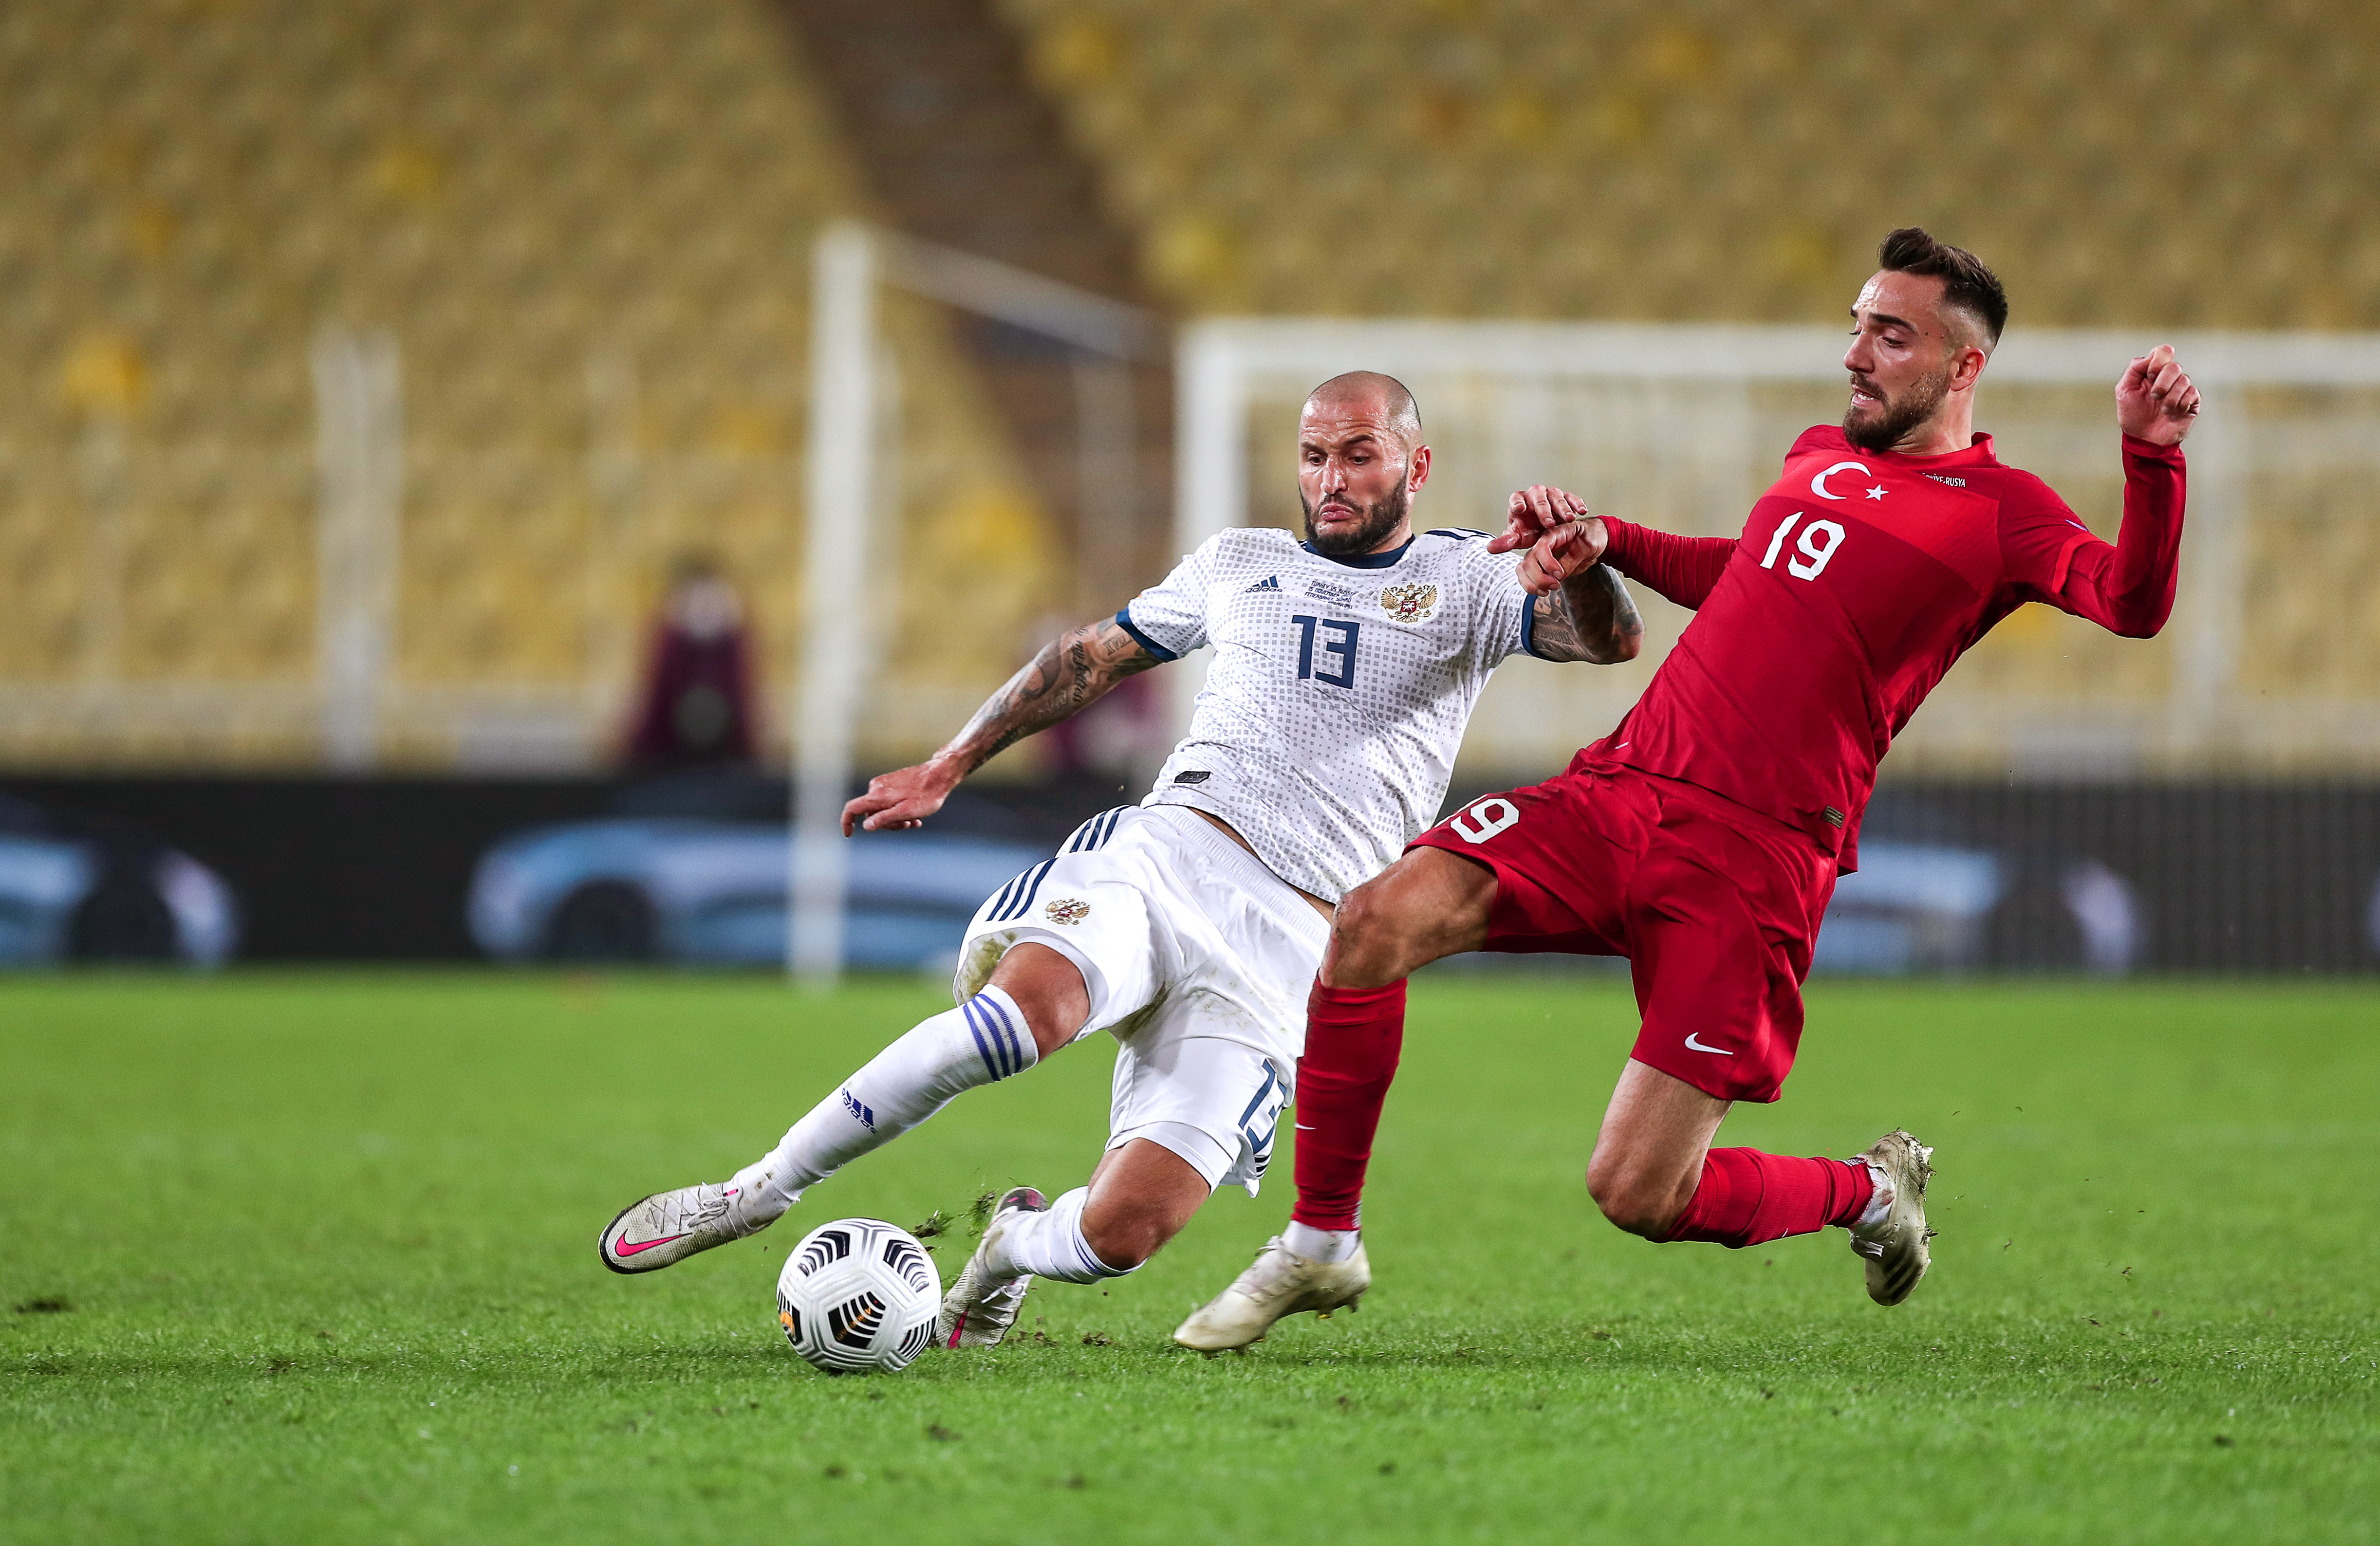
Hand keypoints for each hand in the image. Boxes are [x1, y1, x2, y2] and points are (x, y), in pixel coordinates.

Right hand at [841, 759, 959, 834]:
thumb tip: (866, 827)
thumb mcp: (905, 812)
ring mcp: (884, 784)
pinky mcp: (892, 783)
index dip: (846, 823)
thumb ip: (884, 819)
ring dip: (896, 819)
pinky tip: (915, 816)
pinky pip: (889, 802)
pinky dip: (899, 811)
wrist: (939, 775)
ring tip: (915, 821)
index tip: (849, 835)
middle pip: (871, 813)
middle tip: (907, 825)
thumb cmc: (925, 796)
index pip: (851, 809)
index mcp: (877, 796)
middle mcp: (876, 788)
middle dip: (886, 824)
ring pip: (882, 809)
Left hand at [1488, 483, 1590, 553]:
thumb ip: (1507, 542)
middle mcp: (1535, 494)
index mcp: (1519, 501)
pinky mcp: (1566, 496)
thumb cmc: (1529, 530)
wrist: (1548, 528)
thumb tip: (1490, 549)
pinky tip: (1581, 511)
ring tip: (1568, 519)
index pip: (1516, 498)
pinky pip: (1572, 497)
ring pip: (1556, 496)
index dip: (1518, 502)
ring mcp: (1551, 494)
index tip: (1519, 509)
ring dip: (1562, 507)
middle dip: (1544, 510)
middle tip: (1549, 523)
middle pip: (1538, 497)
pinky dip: (1576, 503)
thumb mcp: (1519, 537)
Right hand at [1515, 517, 1608, 594]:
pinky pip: (1525, 576)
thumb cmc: (1591, 537)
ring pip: (1523, 570)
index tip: (1559, 574)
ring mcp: (1539, 556)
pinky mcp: (1539, 566)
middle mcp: (1542, 544)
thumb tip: (1560, 575)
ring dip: (1532, 584)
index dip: (1547, 563)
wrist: (1593, 541)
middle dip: (1540, 577)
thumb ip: (1573, 558)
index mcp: (1554, 534)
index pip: (1540, 547)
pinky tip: (1543, 590)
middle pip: (1529, 561)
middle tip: (1556, 585)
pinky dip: (1531, 586)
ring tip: (1547, 590)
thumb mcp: (1588, 545)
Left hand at [2116, 344, 2200, 445]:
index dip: (2158, 360)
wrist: (2144, 440)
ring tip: (2162, 410)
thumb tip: (2150, 357)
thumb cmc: (2132, 415)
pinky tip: (2173, 413)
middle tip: (2154, 396)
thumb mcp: (2124, 390)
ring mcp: (2181, 389)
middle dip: (2162, 382)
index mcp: (2153, 372)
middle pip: (2174, 366)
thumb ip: (2134, 369)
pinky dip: (2180, 404)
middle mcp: (2169, 378)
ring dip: (2170, 398)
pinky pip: (2193, 393)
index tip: (2150, 374)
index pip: (2163, 352)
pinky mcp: (2192, 401)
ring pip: (2184, 380)